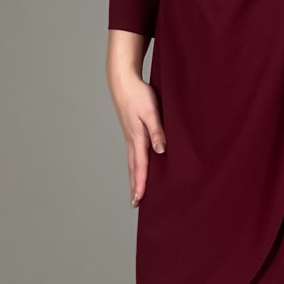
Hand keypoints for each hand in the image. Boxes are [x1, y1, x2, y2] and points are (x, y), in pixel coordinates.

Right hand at [108, 70, 164, 204]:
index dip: (141, 183)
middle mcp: (132, 140)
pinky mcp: (131, 130)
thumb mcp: (151, 111)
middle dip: (135, 185)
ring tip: (136, 190)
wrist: (123, 80)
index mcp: (137, 137)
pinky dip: (135, 164)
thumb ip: (157, 131)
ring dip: (134, 176)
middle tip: (135, 203)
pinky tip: (138, 165)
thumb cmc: (139, 94)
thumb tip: (161, 151)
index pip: (140, 166)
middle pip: (133, 167)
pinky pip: (134, 152)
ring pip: (132, 161)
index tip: (138, 200)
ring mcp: (130, 135)